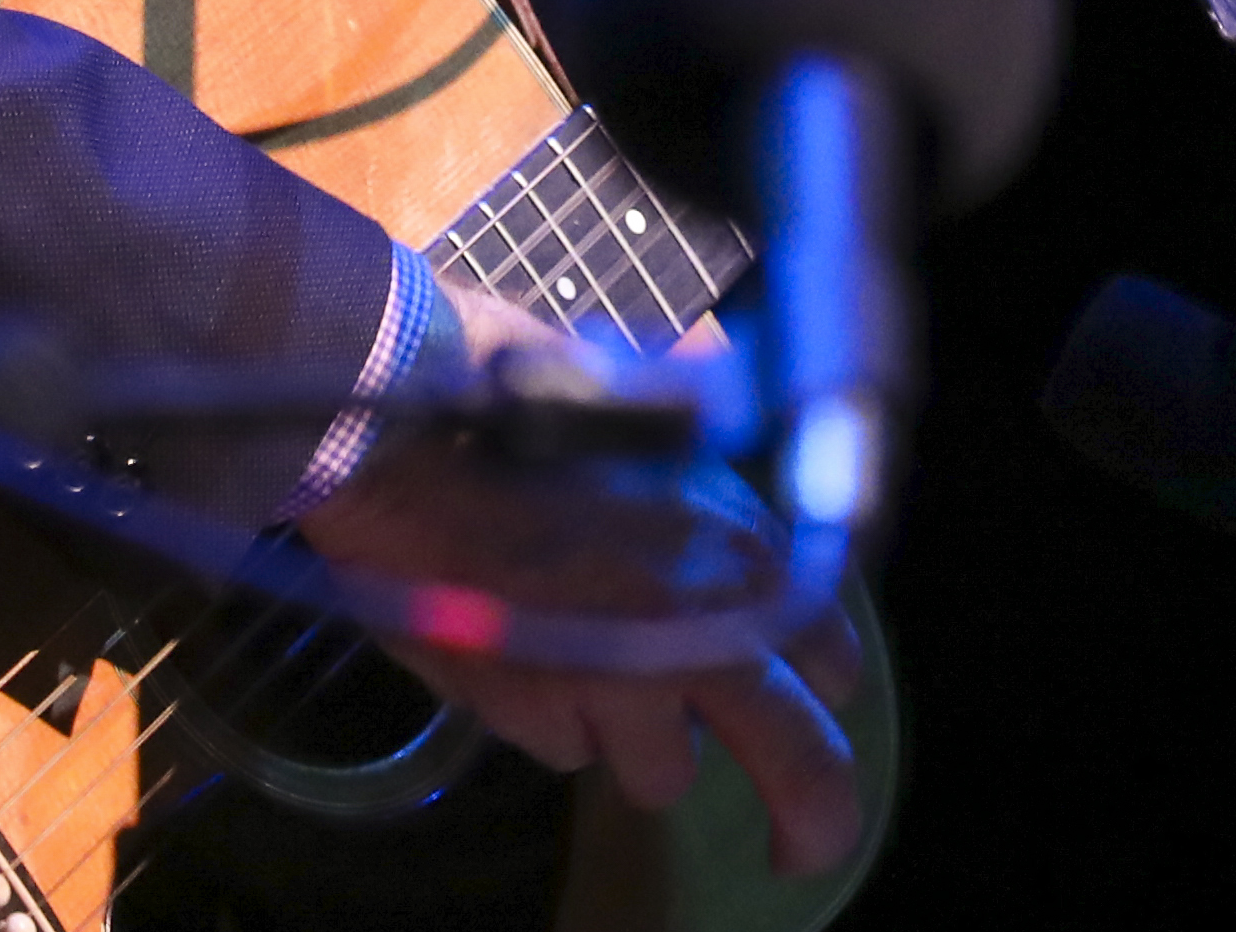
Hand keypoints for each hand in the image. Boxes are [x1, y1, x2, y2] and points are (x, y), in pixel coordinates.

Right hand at [295, 288, 867, 877]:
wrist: (398, 425)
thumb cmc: (523, 388)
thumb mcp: (655, 400)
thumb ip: (713, 460)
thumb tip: (745, 431)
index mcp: (746, 552)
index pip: (836, 661)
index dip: (818, 683)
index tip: (803, 698)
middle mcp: (703, 634)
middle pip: (801, 770)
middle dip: (807, 817)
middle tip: (796, 848)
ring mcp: (616, 687)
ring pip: (660, 771)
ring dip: (635, 733)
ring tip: (588, 660)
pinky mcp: (534, 716)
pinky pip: (565, 744)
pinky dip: (551, 712)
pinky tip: (520, 641)